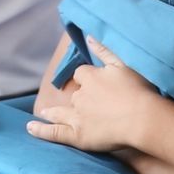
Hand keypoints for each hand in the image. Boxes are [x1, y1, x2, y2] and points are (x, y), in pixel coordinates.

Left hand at [26, 37, 170, 153]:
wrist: (143, 118)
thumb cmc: (138, 90)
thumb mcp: (123, 64)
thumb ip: (105, 50)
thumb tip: (89, 37)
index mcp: (91, 77)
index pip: (81, 74)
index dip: (87, 78)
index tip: (93, 82)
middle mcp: (80, 96)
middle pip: (74, 95)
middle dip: (77, 98)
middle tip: (85, 103)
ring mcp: (77, 116)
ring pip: (59, 112)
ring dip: (51, 112)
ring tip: (44, 113)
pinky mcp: (77, 135)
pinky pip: (54, 132)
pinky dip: (41, 130)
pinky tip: (30, 128)